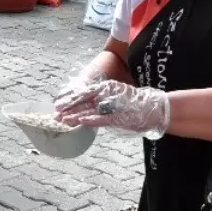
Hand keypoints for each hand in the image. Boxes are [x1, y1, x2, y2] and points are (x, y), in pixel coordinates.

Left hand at [55, 80, 170, 137]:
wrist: (156, 108)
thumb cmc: (137, 105)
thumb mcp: (117, 101)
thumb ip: (104, 103)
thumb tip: (89, 109)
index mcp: (106, 88)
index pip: (84, 93)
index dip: (71, 99)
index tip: (58, 106)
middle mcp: (108, 94)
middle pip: (84, 101)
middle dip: (69, 109)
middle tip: (55, 115)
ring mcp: (113, 105)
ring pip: (90, 110)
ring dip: (76, 116)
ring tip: (63, 120)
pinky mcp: (120, 115)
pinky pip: (103, 118)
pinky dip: (92, 120)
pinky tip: (81, 122)